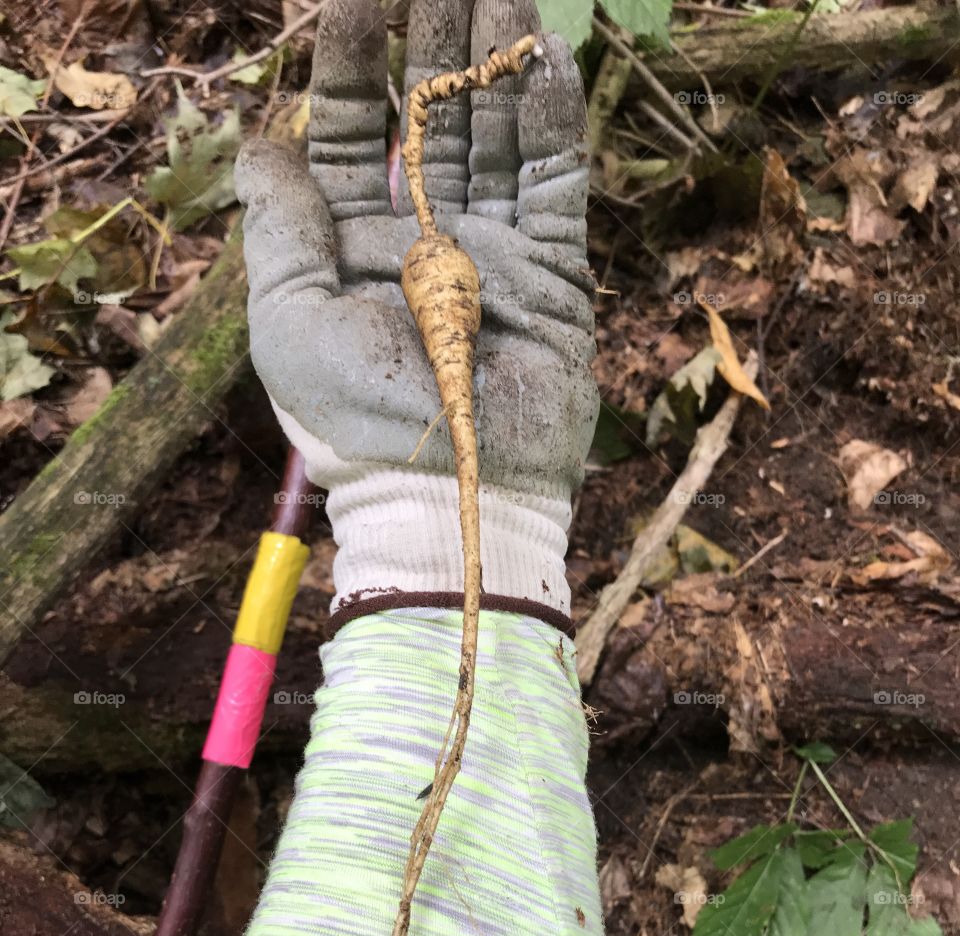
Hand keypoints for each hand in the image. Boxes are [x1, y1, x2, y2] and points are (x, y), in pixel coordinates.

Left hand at [235, 0, 597, 502]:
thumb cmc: (350, 415)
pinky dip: (553, 118)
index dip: (350, 60)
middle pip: (430, 114)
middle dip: (435, 37)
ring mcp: (491, 248)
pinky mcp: (551, 270)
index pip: (351, 129)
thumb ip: (279, 228)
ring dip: (498, 56)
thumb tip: (262, 142)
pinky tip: (547, 52)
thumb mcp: (286, 320)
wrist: (444, 486)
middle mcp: (423, 234)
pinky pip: (555, 181)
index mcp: (353, 243)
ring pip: (496, 131)